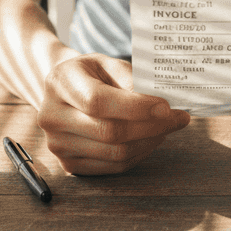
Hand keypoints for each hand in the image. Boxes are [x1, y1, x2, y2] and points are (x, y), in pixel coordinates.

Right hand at [37, 53, 189, 174]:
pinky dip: (139, 154)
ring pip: (115, 153)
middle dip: (151, 126)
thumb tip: (161, 103)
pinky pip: (113, 167)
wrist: (65, 91)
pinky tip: (150, 139)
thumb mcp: (108, 63)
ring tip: (166, 127)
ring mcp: (57, 144)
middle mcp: (52, 116)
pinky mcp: (68, 164)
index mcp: (60, 83)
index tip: (166, 106)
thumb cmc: (92, 74)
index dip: (135, 107)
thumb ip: (131, 79)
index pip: (98, 101)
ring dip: (149, 142)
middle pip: (109, 131)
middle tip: (178, 118)